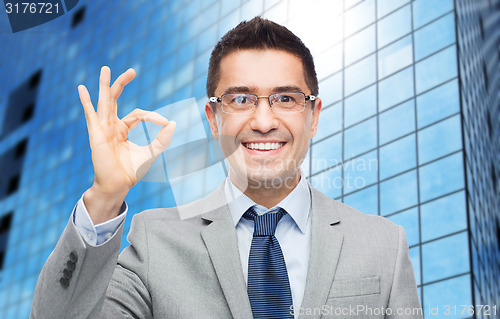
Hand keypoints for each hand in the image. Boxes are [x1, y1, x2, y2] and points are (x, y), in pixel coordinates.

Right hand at [78, 66, 175, 222]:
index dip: (152, 116)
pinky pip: (91, 116)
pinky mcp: (97, 135)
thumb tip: (173, 123)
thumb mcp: (151, 152)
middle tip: (132, 70)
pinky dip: (86, 102)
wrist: (119, 185)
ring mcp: (102, 129)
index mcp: (123, 129)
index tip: (165, 123)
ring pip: (104, 102)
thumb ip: (162, 139)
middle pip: (115, 99)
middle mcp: (111, 126)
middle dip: (122, 83)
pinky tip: (82, 89)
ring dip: (105, 85)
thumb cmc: (132, 171)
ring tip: (105, 69)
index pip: (138, 114)